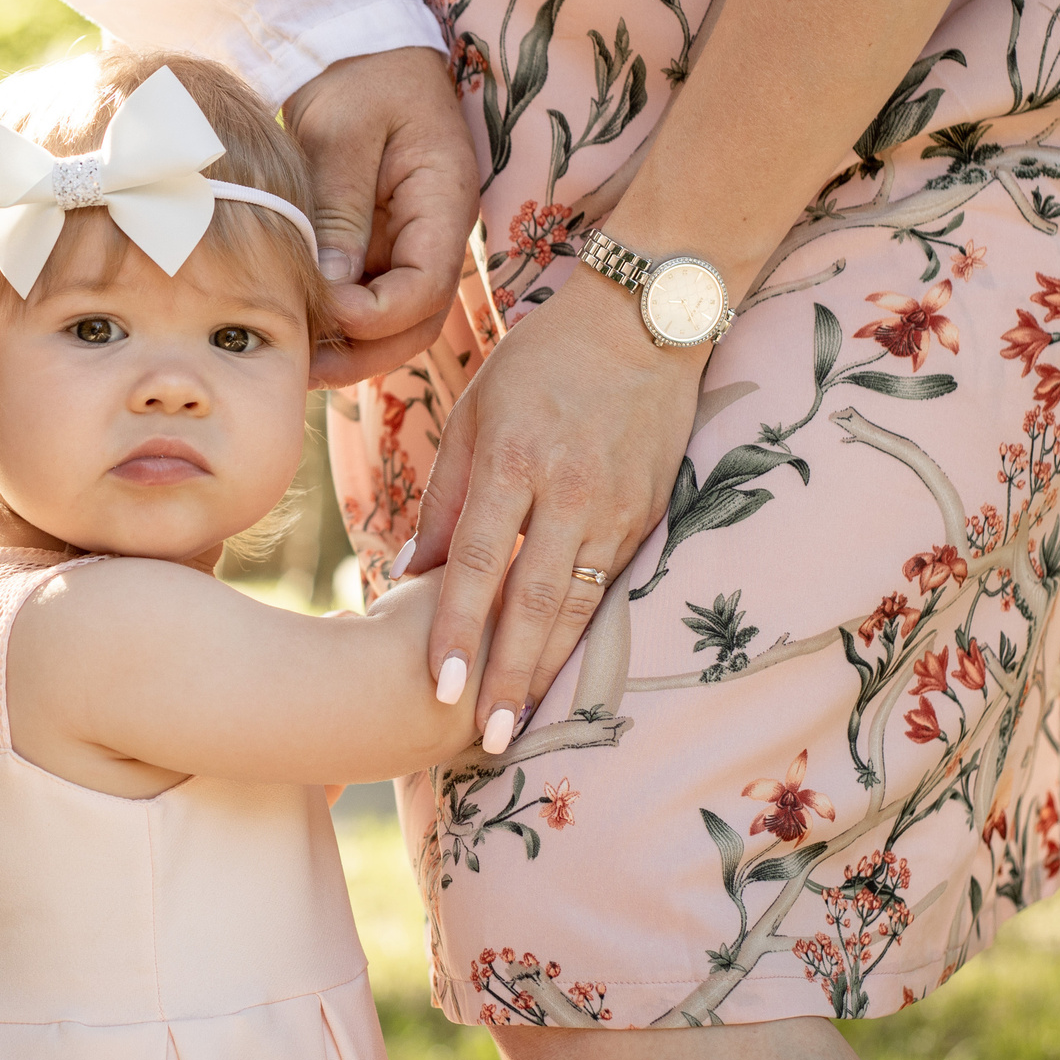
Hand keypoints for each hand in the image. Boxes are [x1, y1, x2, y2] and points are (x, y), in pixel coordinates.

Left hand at [282, 47, 477, 386]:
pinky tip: (292, 329)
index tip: (323, 310)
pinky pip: (367, 300)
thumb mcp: (342, 132)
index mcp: (445, 202)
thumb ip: (339, 209)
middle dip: (363, 354)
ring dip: (347, 349)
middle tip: (300, 370)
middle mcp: (437, 235)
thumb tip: (328, 284)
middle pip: (417, 322)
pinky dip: (335, 324)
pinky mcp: (381, 248)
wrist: (362, 50)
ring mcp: (410, 245)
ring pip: (393, 323)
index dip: (376, 314)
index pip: (427, 287)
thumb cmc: (359, 77)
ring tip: (289, 358)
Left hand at [405, 267, 706, 747]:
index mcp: (513, 459)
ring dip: (548, 669)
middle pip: (534, 602)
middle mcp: (569, 490)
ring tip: (522, 723)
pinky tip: (562, 671)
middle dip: (509, 675)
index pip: (478, 564)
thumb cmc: (540, 363)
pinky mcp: (651, 513)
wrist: (643, 320)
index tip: (441, 687)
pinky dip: (584, 632)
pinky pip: (610, 587)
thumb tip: (408, 575)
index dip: (458, 631)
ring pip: (579, 605)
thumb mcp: (475, 414)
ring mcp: (618, 506)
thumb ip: (445, 498)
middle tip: (487, 738)